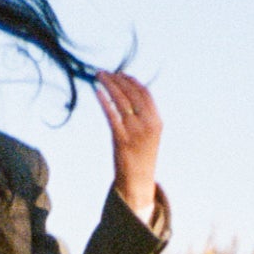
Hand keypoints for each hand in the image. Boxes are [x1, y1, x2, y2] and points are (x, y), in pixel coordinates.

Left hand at [99, 70, 161, 223]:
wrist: (138, 181)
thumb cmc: (141, 156)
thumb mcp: (148, 134)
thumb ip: (142, 116)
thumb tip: (126, 95)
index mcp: (157, 121)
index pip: (144, 93)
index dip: (131, 81)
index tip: (119, 74)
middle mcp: (148, 124)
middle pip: (132, 93)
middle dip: (117, 79)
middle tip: (105, 72)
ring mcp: (135, 131)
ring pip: (121, 100)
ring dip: (109, 85)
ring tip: (98, 76)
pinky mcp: (121, 139)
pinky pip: (111, 115)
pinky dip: (104, 101)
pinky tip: (97, 91)